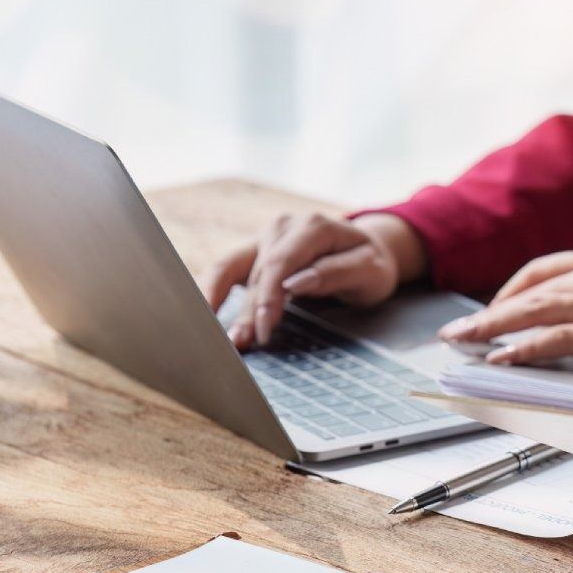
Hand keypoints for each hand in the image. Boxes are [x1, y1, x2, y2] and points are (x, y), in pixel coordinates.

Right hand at [202, 212, 427, 348]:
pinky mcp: (255, 253)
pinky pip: (226, 270)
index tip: (265, 329)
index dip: (268, 298)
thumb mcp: (370, 269)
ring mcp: (265, 238)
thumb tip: (296, 282)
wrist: (369, 251)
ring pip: (233, 270)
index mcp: (312, 227)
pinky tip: (200, 314)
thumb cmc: (371, 264)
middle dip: (245, 311)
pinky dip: (212, 292)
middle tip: (236, 344)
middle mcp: (283, 227)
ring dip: (217, 302)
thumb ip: (335, 273)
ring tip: (211, 333)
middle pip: (256, 272)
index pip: (280, 263)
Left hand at [439, 246, 572, 375]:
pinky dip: (522, 348)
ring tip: (464, 342)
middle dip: (486, 312)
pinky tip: (501, 357)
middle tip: (457, 330)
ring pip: (531, 312)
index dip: (509, 290)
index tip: (492, 308)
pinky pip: (554, 339)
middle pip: (526, 291)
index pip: (540, 270)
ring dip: (490, 328)